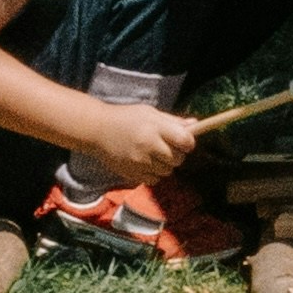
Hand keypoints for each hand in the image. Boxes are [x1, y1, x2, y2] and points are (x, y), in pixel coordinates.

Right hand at [72, 100, 203, 188]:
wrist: (96, 130)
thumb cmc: (125, 118)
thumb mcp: (149, 113)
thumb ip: (172, 121)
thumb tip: (195, 124)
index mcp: (154, 127)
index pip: (185, 140)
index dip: (188, 142)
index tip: (184, 141)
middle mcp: (148, 145)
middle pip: (178, 159)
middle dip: (177, 154)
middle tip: (167, 147)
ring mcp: (140, 162)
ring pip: (167, 171)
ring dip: (165, 165)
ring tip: (153, 154)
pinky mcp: (132, 173)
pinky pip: (154, 180)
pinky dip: (154, 174)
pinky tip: (145, 162)